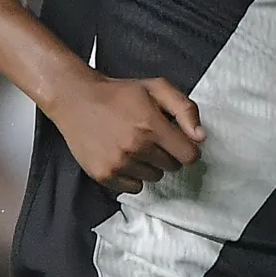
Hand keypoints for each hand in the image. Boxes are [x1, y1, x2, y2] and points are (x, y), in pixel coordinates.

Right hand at [50, 72, 204, 191]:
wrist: (75, 99)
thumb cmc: (118, 93)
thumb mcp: (156, 88)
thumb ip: (185, 109)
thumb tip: (200, 137)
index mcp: (151, 124)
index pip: (188, 156)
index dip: (186, 148)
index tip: (176, 140)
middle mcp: (135, 146)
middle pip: (172, 167)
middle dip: (167, 154)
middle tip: (150, 138)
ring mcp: (118, 163)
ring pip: (153, 177)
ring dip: (149, 165)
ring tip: (133, 145)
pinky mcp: (104, 174)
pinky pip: (133, 188)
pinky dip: (132, 176)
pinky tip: (122, 157)